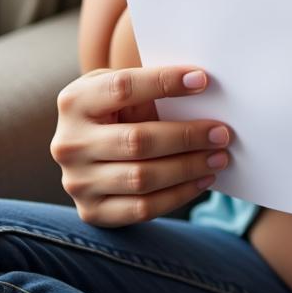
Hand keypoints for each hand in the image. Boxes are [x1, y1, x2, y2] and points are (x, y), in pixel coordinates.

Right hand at [50, 66, 231, 226]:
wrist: (85, 147)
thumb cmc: (116, 108)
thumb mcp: (121, 89)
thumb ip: (151, 87)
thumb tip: (202, 87)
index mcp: (75, 101)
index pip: (123, 88)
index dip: (164, 82)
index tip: (202, 80)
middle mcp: (70, 143)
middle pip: (137, 140)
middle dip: (186, 136)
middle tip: (221, 132)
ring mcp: (77, 181)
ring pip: (142, 178)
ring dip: (188, 168)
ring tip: (219, 157)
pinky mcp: (91, 212)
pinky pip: (142, 209)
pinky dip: (178, 195)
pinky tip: (203, 180)